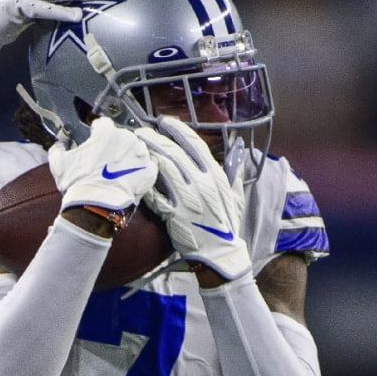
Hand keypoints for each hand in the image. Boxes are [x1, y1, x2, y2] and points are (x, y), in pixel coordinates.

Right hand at [49, 116, 156, 212]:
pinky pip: (146, 166)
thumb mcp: (59, 163)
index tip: (94, 140)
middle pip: (121, 137)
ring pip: (135, 150)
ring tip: (117, 172)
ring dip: (127, 158)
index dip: (97, 133)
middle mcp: (127, 138)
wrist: (95, 207)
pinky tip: (129, 179)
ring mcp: (141, 154)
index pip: (103, 125)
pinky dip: (139, 171)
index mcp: (106, 132)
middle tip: (105, 162)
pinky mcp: (149, 171)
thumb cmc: (78, 184)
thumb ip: (58, 149)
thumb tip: (59, 146)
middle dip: (113, 147)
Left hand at [138, 117, 250, 279]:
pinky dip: (147, 183)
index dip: (178, 131)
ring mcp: (187, 198)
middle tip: (141, 132)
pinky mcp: (175, 214)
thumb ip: (235, 171)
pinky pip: (157, 195)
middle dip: (156, 139)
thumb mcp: (236, 195)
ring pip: (164, 169)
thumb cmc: (227, 224)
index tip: (165, 122)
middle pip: (175, 153)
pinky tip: (137, 173)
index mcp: (216, 176)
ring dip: (149, 155)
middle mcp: (202, 183)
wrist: (220, 253)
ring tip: (137, 148)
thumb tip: (239, 149)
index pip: (195, 145)